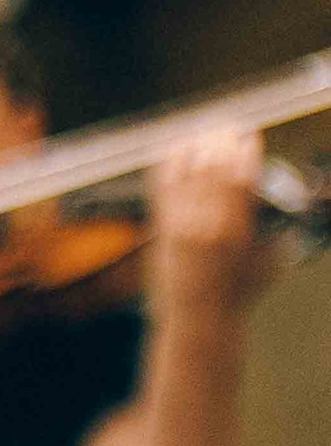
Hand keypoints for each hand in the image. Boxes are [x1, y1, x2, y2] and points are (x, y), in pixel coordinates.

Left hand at [147, 127, 271, 324]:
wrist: (197, 319)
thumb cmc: (238, 296)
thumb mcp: (268, 263)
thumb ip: (276, 234)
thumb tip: (284, 210)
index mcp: (238, 228)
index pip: (241, 176)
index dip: (245, 150)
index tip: (249, 135)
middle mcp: (208, 222)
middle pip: (213, 167)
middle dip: (220, 141)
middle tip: (225, 126)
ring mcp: (181, 223)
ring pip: (187, 172)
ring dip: (196, 146)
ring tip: (203, 132)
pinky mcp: (162, 228)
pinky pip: (162, 186)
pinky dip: (168, 164)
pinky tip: (174, 148)